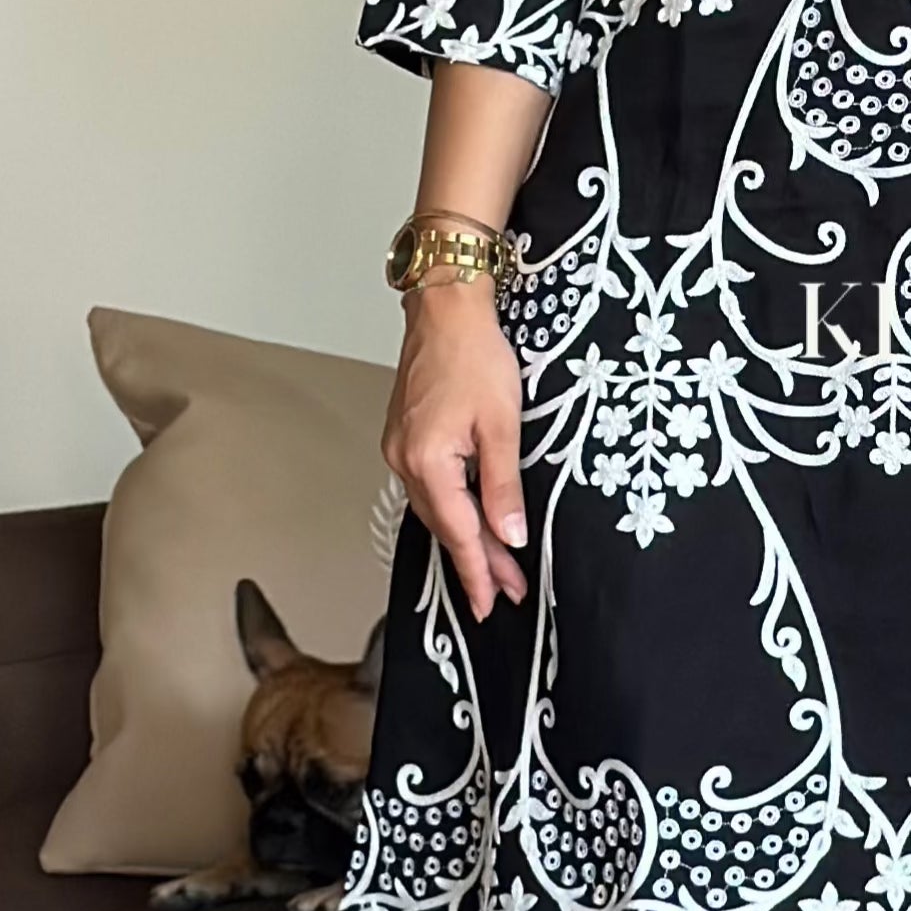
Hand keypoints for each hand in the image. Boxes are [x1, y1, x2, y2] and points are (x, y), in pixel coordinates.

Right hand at [383, 284, 528, 621]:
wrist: (446, 309)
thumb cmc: (473, 353)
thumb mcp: (503, 424)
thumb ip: (504, 485)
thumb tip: (510, 534)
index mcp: (427, 460)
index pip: (458, 531)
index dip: (479, 570)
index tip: (492, 601)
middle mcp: (404, 459)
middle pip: (445, 526)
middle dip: (477, 561)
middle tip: (505, 592)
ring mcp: (400, 448)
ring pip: (435, 509)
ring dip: (465, 537)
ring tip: (496, 564)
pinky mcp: (405, 436)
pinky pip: (429, 487)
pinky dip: (451, 509)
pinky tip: (469, 520)